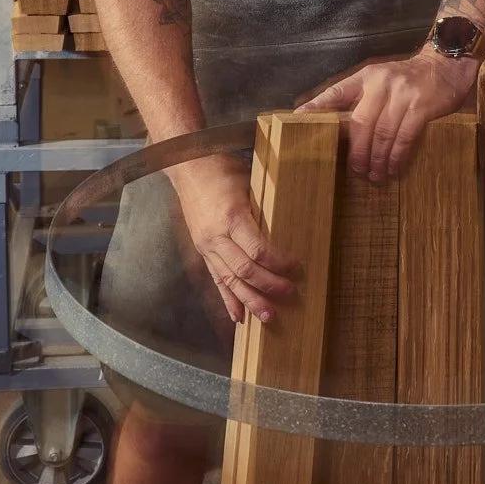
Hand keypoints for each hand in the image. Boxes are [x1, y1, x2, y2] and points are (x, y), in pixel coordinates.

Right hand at [168, 152, 298, 325]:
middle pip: (244, 269)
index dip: (278, 262)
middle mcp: (216, 236)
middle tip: (289, 293)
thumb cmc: (223, 170)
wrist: (188, 167)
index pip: (257, 249)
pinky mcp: (202, 250)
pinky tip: (238, 317)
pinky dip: (227, 299)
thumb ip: (264, 210)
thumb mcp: (249, 184)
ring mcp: (206, 246)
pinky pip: (216, 279)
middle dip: (268, 286)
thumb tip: (290, 229)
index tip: (296, 267)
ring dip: (250, 301)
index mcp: (231, 217)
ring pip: (229, 280)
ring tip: (268, 317)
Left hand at [300, 48, 476, 180]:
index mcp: (366, 77)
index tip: (298, 121)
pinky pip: (403, 137)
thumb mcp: (382, 80)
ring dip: (377, 159)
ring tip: (375, 175)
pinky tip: (394, 168)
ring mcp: (401, 94)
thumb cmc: (409, 79)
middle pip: (360, 123)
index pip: (336, 92)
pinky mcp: (421, 106)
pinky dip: (396, 156)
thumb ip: (362, 97)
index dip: (316, 107)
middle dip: (357, 152)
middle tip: (357, 171)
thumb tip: (338, 125)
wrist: (446, 65)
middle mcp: (381, 83)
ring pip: (381, 134)